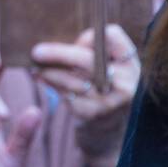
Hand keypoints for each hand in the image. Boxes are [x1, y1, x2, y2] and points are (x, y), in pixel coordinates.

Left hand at [31, 24, 139, 166]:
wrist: (110, 131)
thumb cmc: (103, 87)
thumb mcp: (109, 68)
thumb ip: (92, 51)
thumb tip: (54, 37)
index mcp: (131, 63)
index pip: (111, 35)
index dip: (89, 36)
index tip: (78, 42)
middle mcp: (125, 82)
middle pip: (88, 59)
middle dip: (59, 53)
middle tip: (36, 51)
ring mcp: (110, 101)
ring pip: (72, 79)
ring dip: (49, 71)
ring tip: (36, 67)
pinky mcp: (93, 115)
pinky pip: (66, 95)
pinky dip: (51, 85)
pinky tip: (42, 79)